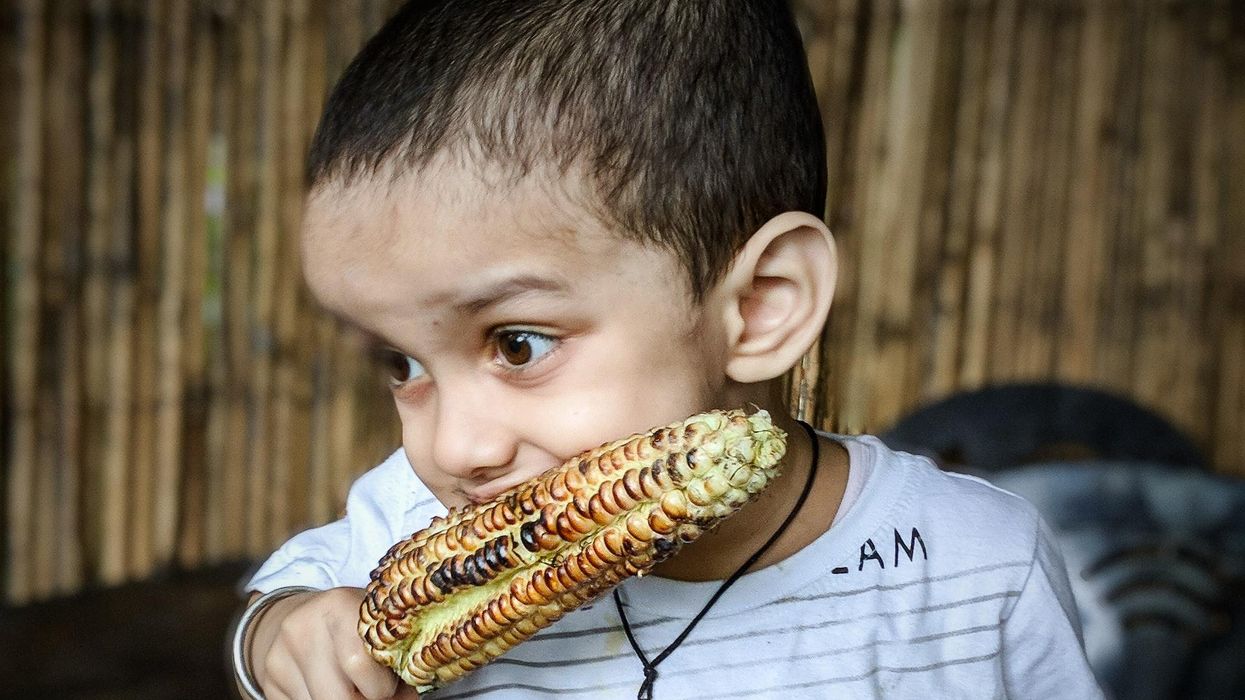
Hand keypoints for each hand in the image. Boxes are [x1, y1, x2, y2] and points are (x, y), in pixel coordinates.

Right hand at [248, 587, 419, 699]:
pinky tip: (330, 687)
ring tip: (353, 687)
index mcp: (339, 604)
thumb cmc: (354, 626)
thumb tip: (407, 698)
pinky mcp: (269, 678)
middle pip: (339, 695)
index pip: (360, 663)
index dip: (382, 685)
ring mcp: (280, 654)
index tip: (390, 684)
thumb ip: (393, 657)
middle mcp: (303, 626)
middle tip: (373, 691)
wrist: (302, 617)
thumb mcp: (375, 627)